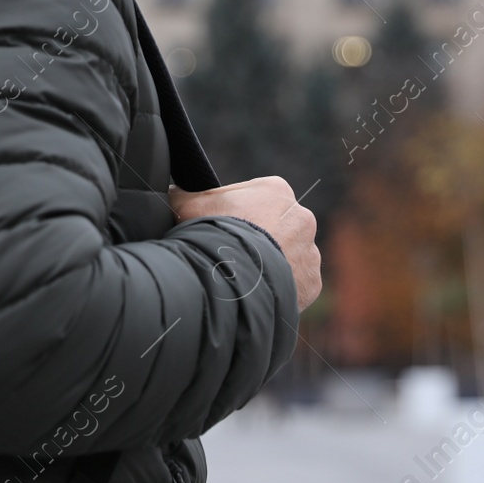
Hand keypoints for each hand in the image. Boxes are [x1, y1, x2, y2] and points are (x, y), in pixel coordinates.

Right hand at [168, 176, 321, 309]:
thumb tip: (172, 191)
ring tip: (242, 278)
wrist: (233, 278)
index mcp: (275, 190)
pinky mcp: (311, 281)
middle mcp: (301, 216)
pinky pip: (294, 284)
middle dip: (256, 239)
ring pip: (287, 256)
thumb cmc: (210, 233)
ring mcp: (309, 251)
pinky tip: (257, 292)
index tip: (218, 229)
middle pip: (275, 227)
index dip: (232, 214)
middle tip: (229, 255)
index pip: (254, 199)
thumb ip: (181, 193)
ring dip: (269, 264)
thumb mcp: (185, 204)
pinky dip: (278, 288)